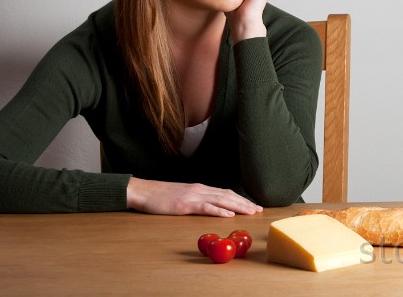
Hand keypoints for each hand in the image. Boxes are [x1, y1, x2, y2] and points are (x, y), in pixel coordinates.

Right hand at [126, 177, 262, 216]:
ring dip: (238, 206)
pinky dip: (219, 210)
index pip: (225, 192)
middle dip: (244, 203)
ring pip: (221, 200)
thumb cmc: (160, 196)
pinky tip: (229, 214)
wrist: (143, 191)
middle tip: (259, 209)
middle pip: (227, 195)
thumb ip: (195, 199)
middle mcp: (200, 189)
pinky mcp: (185, 204)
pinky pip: (205, 207)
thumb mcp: (181, 196)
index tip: (252, 205)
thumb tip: (209, 206)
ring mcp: (193, 196)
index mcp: (199, 188)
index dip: (240, 199)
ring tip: (251, 211)